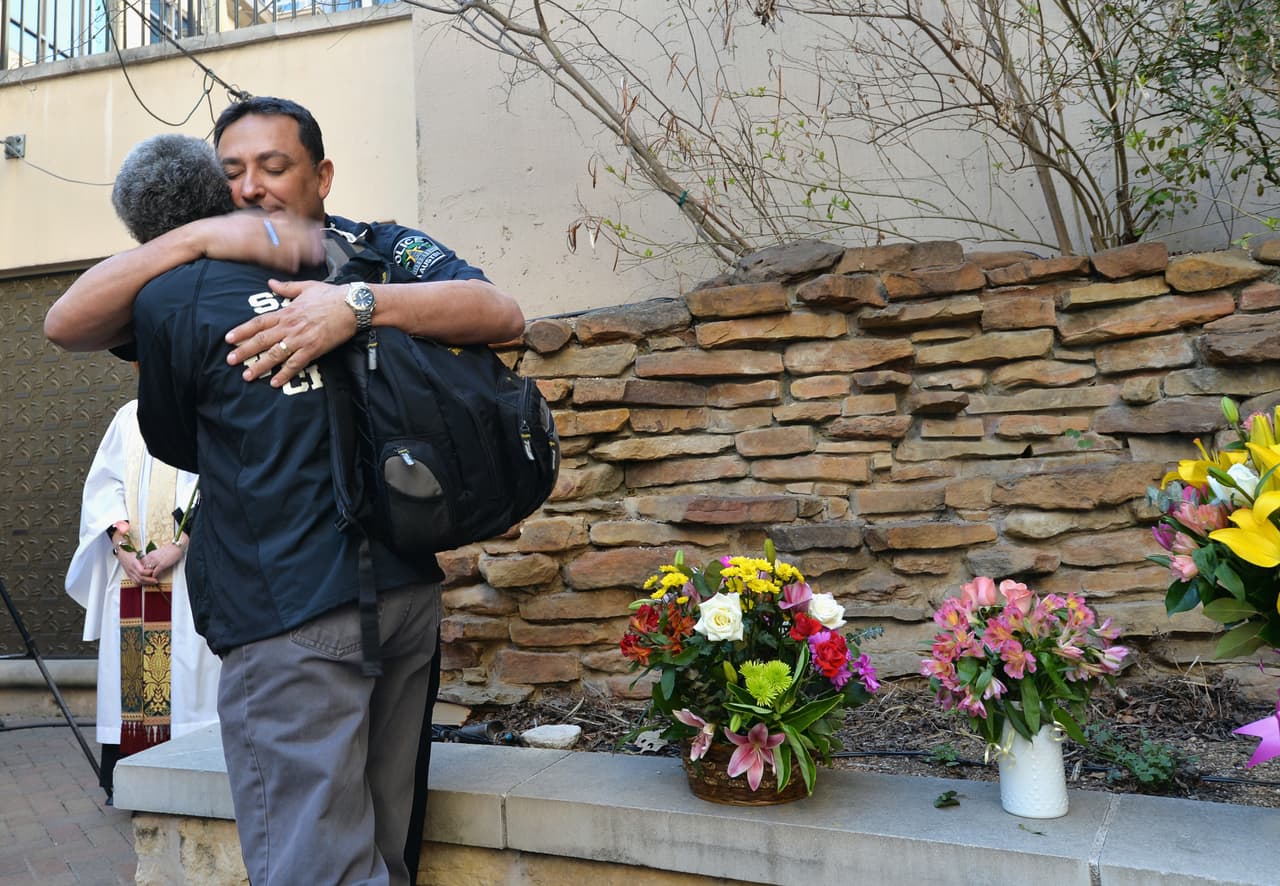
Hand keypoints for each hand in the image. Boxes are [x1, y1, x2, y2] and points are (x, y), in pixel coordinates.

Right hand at [116, 549, 157, 585]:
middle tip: (156, 580)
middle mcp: (131, 570)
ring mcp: (129, 573)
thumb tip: (152, 564)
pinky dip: (141, 583)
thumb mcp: (138, 555)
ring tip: (152, 582)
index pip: (142, 572)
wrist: (121, 555)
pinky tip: (145, 582)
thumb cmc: (130, 554)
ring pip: (138, 581)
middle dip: (149, 580)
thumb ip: (144, 560)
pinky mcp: (128, 575)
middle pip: (140, 578)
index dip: (149, 573)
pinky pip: (134, 581)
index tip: (154, 572)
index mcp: (134, 564)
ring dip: (146, 583)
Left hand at [141, 542, 183, 575]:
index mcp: (150, 554)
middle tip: (145, 575)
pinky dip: (154, 575)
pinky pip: (155, 572)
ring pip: (148, 570)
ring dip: (148, 574)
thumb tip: (150, 563)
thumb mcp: (157, 553)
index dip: (142, 567)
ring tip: (150, 577)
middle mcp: (152, 557)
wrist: (176, 547)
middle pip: (143, 567)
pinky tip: (155, 577)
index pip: (141, 562)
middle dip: (144, 572)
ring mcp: (156, 561)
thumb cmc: (169, 550)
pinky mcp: (162, 565)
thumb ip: (152, 558)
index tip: (143, 570)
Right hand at [203, 211, 324, 272]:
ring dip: (301, 250)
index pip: (288, 220)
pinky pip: (269, 254)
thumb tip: (277, 223)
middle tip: (324, 247)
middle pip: (290, 231)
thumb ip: (262, 223)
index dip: (305, 227)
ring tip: (316, 258)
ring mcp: (254, 235)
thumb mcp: (244, 222)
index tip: (320, 231)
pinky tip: (294, 266)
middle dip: (309, 239)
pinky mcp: (247, 247)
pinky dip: (282, 260)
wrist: (201, 236)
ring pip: (284, 242)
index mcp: (260, 218)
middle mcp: (260, 224)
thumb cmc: (222, 232)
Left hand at [225, 280, 356, 386]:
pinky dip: (285, 374)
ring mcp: (301, 339)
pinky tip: (274, 382)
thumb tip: (271, 283)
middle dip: (244, 351)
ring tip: (247, 375)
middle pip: (262, 340)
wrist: (352, 305)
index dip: (242, 331)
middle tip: (230, 360)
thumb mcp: (307, 287)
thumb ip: (286, 288)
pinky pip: (296, 364)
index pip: (258, 323)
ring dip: (260, 365)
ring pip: (275, 354)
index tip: (229, 338)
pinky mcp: (313, 348)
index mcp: (287, 312)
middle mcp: (290, 326)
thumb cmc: (332, 295)